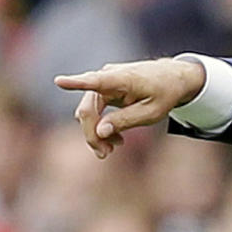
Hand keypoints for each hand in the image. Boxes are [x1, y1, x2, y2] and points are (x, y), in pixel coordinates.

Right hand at [54, 58, 205, 157]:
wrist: (173, 78)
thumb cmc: (165, 93)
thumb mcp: (152, 112)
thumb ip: (126, 121)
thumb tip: (100, 131)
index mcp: (122, 79)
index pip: (95, 81)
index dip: (76, 83)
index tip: (59, 81)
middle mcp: (107, 77)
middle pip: (88, 109)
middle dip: (92, 134)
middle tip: (104, 154)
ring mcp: (103, 82)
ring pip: (88, 112)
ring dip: (97, 133)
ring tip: (112, 149)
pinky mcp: (103, 89)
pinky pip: (95, 110)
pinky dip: (101, 126)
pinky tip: (114, 139)